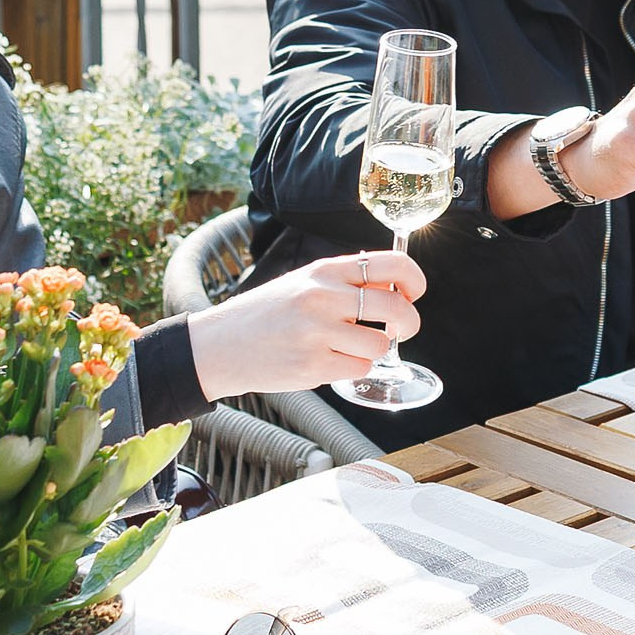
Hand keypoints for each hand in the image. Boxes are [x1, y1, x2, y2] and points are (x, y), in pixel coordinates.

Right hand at [183, 250, 424, 399]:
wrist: (220, 345)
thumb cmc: (267, 314)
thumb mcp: (304, 283)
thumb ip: (346, 283)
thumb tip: (395, 288)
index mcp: (325, 270)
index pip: (392, 265)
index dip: (415, 281)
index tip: (413, 295)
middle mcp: (324, 296)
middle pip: (396, 308)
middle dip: (409, 323)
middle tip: (400, 330)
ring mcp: (318, 331)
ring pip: (380, 345)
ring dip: (373, 351)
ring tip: (348, 347)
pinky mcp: (313, 365)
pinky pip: (359, 369)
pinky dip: (352, 368)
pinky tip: (329, 361)